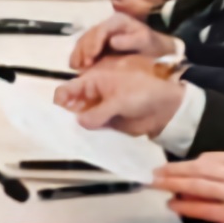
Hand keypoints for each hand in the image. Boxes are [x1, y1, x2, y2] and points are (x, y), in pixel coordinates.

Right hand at [53, 66, 186, 137]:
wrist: (165, 109)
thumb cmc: (142, 94)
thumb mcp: (118, 100)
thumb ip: (97, 113)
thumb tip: (79, 123)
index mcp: (92, 81)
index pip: (67, 89)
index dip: (59, 101)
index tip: (58, 116)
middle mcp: (91, 94)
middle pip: (69, 105)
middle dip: (64, 116)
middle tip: (62, 130)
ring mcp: (98, 109)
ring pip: (78, 118)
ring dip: (74, 127)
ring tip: (71, 138)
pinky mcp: (105, 122)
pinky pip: (90, 128)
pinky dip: (86, 134)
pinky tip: (82, 142)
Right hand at [71, 12, 179, 68]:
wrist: (154, 49)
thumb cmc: (150, 45)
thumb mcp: (145, 41)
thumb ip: (130, 40)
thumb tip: (112, 42)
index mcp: (118, 20)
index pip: (102, 29)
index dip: (94, 42)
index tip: (91, 56)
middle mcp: (106, 24)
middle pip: (89, 34)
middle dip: (84, 49)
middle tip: (83, 65)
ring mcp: (100, 33)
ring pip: (83, 40)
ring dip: (78, 53)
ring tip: (76, 67)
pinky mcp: (96, 42)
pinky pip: (83, 47)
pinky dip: (78, 56)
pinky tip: (75, 66)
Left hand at [152, 153, 223, 222]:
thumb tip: (191, 176)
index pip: (208, 158)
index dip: (186, 163)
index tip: (170, 166)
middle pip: (198, 169)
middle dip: (173, 171)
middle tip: (154, 174)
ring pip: (197, 186)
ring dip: (173, 185)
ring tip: (157, 186)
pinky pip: (202, 208)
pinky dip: (184, 207)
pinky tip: (172, 205)